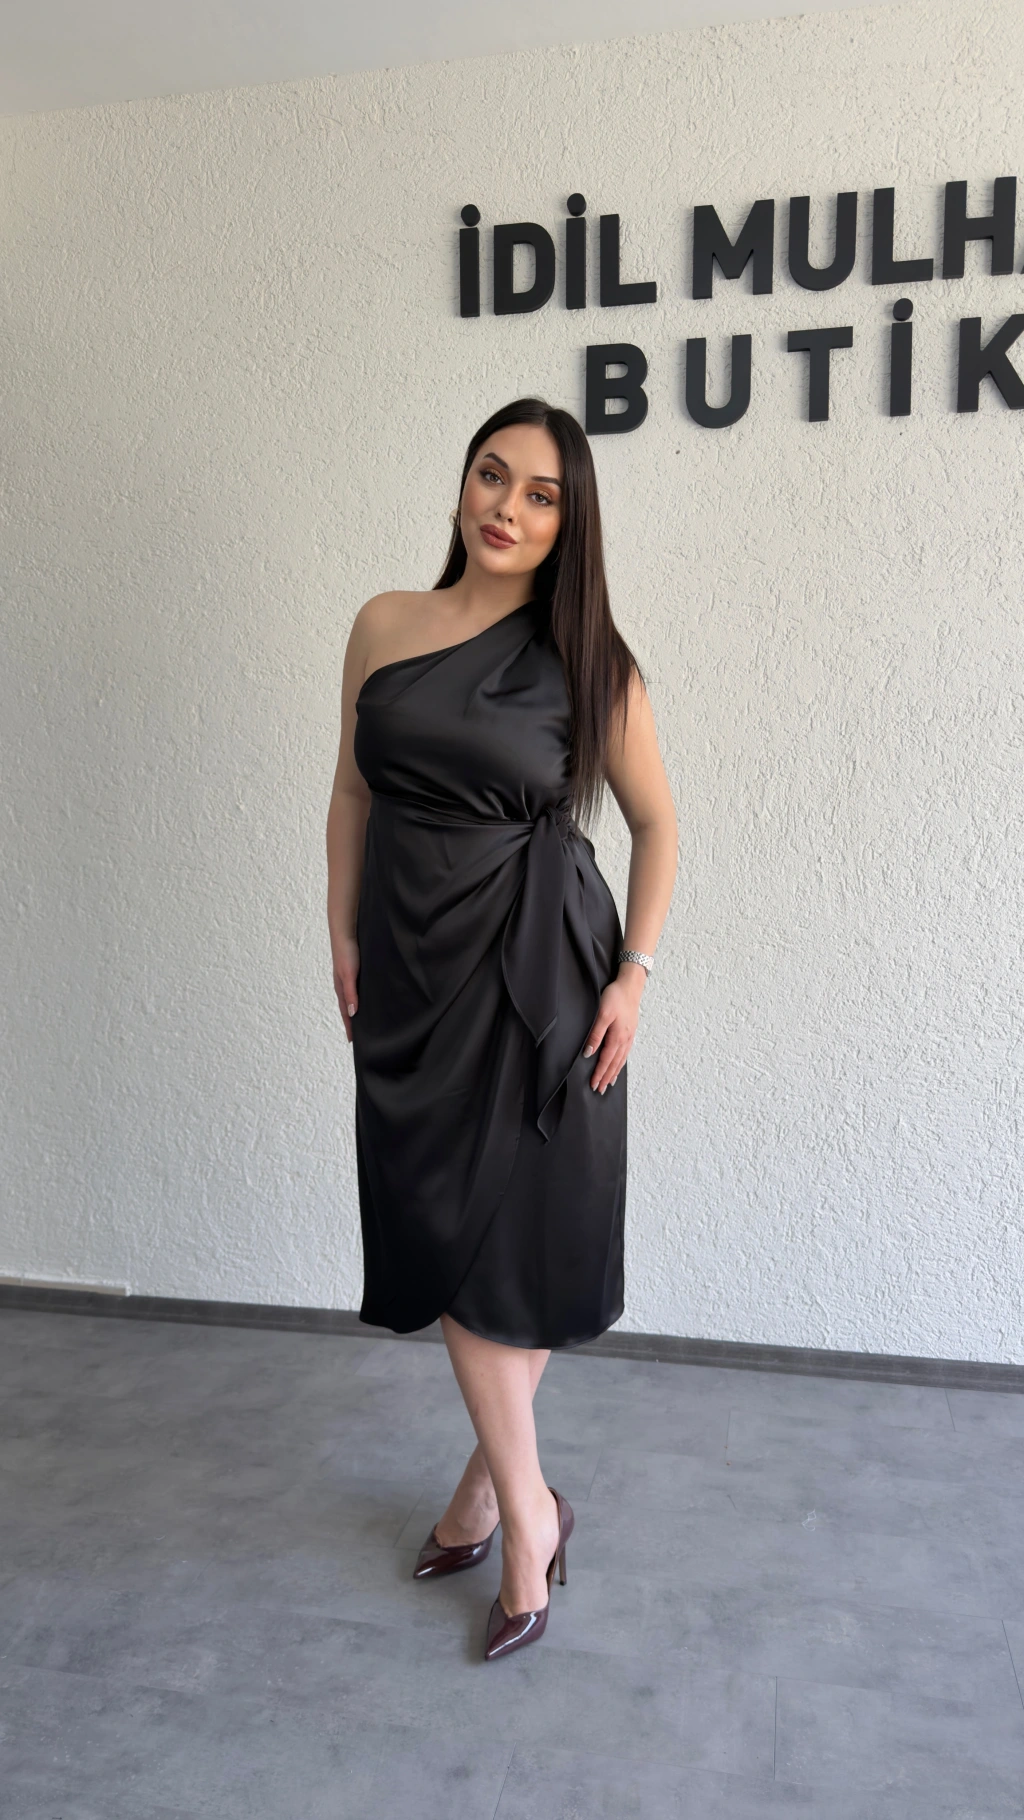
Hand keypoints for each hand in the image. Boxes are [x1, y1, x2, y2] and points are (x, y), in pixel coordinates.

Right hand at [332, 935, 359, 1042]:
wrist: (346, 931)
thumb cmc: (347, 952)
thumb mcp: (349, 975)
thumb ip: (351, 993)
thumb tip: (353, 1014)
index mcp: (341, 989)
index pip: (346, 1013)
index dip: (350, 1027)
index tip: (353, 1041)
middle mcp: (345, 986)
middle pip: (349, 1008)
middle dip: (353, 1021)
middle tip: (361, 1036)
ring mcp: (350, 978)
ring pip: (354, 999)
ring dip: (358, 1010)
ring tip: (367, 1020)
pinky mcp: (356, 971)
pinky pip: (359, 989)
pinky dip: (363, 998)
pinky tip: (371, 998)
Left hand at [582, 970, 643, 1092]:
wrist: (630, 985)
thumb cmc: (615, 997)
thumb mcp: (602, 1014)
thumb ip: (596, 1034)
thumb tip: (589, 1053)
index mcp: (617, 1037)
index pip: (606, 1060)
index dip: (599, 1073)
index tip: (593, 1085)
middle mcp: (625, 1040)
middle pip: (614, 1064)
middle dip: (606, 1078)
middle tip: (600, 1090)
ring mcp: (629, 1036)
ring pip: (621, 1060)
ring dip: (614, 1072)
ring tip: (609, 1083)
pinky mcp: (630, 1032)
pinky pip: (625, 1052)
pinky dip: (621, 1062)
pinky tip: (619, 1064)